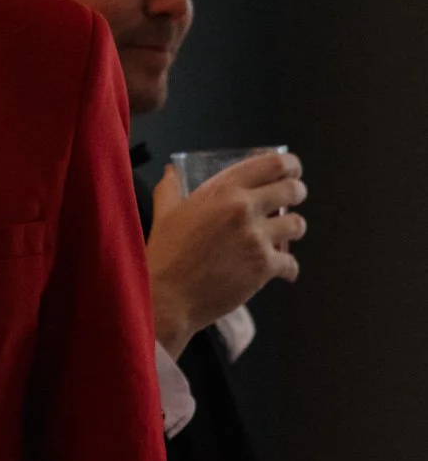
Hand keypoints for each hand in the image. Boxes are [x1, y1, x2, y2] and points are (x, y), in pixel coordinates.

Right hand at [148, 151, 306, 358]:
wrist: (167, 296)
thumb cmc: (164, 255)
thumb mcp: (165, 213)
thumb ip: (171, 188)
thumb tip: (171, 171)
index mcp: (222, 190)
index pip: (272, 163)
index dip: (289, 165)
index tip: (291, 170)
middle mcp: (243, 209)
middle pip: (293, 190)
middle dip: (297, 193)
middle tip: (292, 200)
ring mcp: (256, 238)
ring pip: (297, 224)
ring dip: (292, 229)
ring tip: (282, 235)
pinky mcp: (264, 267)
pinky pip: (291, 262)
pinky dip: (289, 268)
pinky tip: (281, 270)